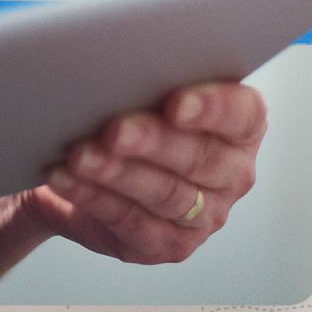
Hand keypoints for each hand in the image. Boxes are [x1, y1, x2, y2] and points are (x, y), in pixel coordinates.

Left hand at [25, 82, 266, 263]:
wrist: (84, 168)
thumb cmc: (126, 114)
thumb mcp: (145, 91)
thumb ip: (150, 78)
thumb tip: (121, 66)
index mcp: (242, 126)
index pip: (243, 114)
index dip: (213, 108)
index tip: (175, 104)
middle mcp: (233, 173)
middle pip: (200, 157)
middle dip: (153, 142)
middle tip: (114, 130)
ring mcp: (206, 216)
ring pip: (165, 194)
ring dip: (118, 173)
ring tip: (81, 155)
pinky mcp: (170, 245)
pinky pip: (132, 223)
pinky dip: (95, 198)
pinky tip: (68, 179)